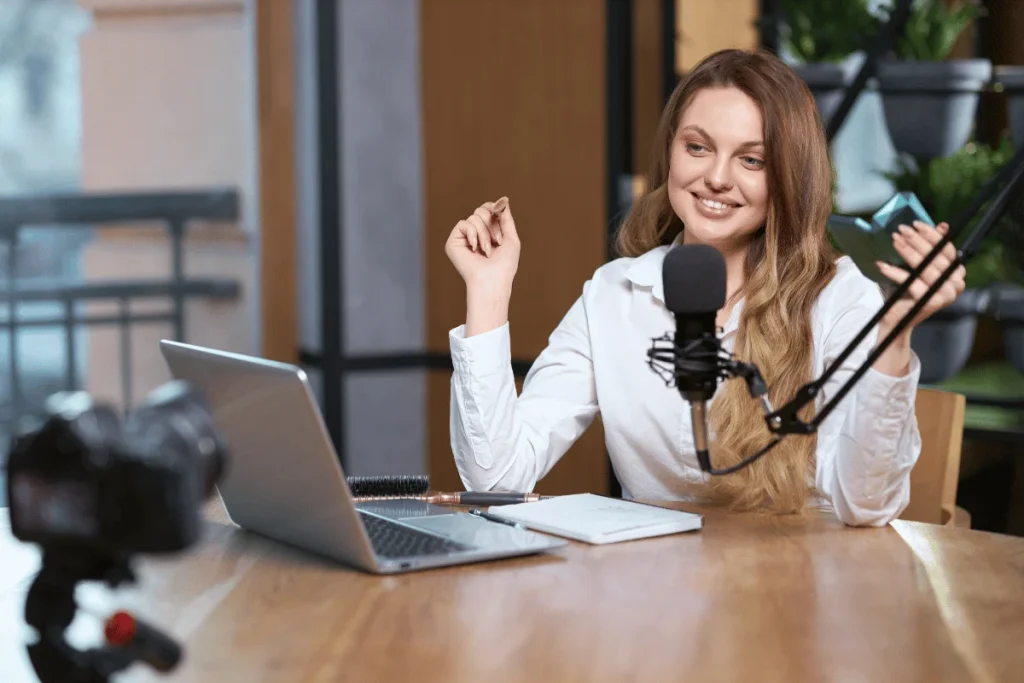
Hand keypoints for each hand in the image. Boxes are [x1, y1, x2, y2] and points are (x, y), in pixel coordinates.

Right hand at [445, 197, 520, 293]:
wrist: (493, 279)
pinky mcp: (453, 242)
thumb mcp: (511, 238)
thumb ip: (506, 218)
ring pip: (474, 217)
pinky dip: (473, 234)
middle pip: (481, 210)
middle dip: (492, 225)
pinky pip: (464, 223)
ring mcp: (464, 237)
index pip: (488, 210)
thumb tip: (503, 200)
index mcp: (487, 233)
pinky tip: (475, 248)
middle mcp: (474, 234)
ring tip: (487, 251)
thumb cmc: (504, 264)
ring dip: (485, 234)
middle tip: (497, 242)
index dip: (494, 211)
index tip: (501, 218)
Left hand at [875, 220, 966, 339]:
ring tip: (894, 242)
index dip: (932, 235)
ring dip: (907, 252)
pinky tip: (882, 265)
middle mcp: (956, 286)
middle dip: (917, 240)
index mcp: (957, 275)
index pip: (947, 250)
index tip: (915, 224)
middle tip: (900, 230)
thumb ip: (931, 250)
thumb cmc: (908, 292)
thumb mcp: (920, 268)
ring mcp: (944, 296)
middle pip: (936, 257)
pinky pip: (912, 282)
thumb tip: (942, 225)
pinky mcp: (929, 303)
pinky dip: (895, 272)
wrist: (898, 320)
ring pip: (925, 268)